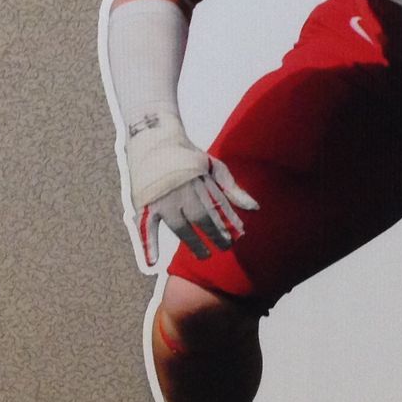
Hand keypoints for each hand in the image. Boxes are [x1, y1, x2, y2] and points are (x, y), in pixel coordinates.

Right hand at [124, 115, 257, 267]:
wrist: (154, 138)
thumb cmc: (187, 155)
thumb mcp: (213, 165)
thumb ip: (232, 188)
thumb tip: (255, 208)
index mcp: (201, 179)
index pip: (219, 206)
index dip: (230, 222)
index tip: (240, 235)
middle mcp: (183, 190)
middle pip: (203, 218)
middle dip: (216, 234)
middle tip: (225, 247)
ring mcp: (164, 198)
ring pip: (181, 227)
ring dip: (194, 243)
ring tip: (205, 255)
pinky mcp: (146, 203)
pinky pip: (147, 227)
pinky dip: (149, 244)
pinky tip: (153, 262)